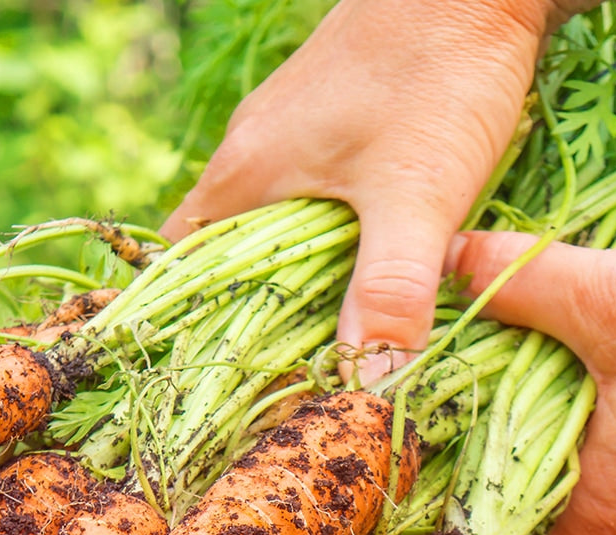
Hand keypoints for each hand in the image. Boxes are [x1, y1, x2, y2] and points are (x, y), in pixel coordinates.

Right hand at [162, 0, 578, 380]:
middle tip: (275, 382)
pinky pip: (300, 202)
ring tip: (314, 343)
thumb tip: (366, 383)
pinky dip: (316, 245)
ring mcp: (286, 137)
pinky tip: (355, 268)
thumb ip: (390, 288)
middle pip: (219, 259)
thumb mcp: (417, 191)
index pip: (176, 269)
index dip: (185, 328)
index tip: (212, 382)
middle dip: (243, 319)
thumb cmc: (439, 70)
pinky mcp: (328, 124)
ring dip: (284, 284)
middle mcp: (248, 157)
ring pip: (263, 231)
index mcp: (241, 177)